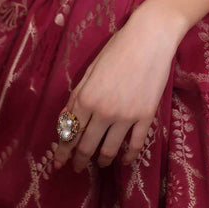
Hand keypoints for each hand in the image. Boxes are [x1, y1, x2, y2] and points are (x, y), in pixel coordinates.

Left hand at [53, 2, 181, 172]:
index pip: (69, 132)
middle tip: (77, 168)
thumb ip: (77, 95)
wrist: (150, 39)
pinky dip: (128, 156)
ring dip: (103, 160)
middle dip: (80, 160)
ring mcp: (126, 117)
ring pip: (110, 150)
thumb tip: (66, 118)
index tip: (58, 163)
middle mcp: (103, 112)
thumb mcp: (90, 70)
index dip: (63, 151)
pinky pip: (135, 145)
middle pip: (87, 145)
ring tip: (101, 163)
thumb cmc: (117, 49)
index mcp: (85, 98)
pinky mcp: (145, 116)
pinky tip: (124, 159)